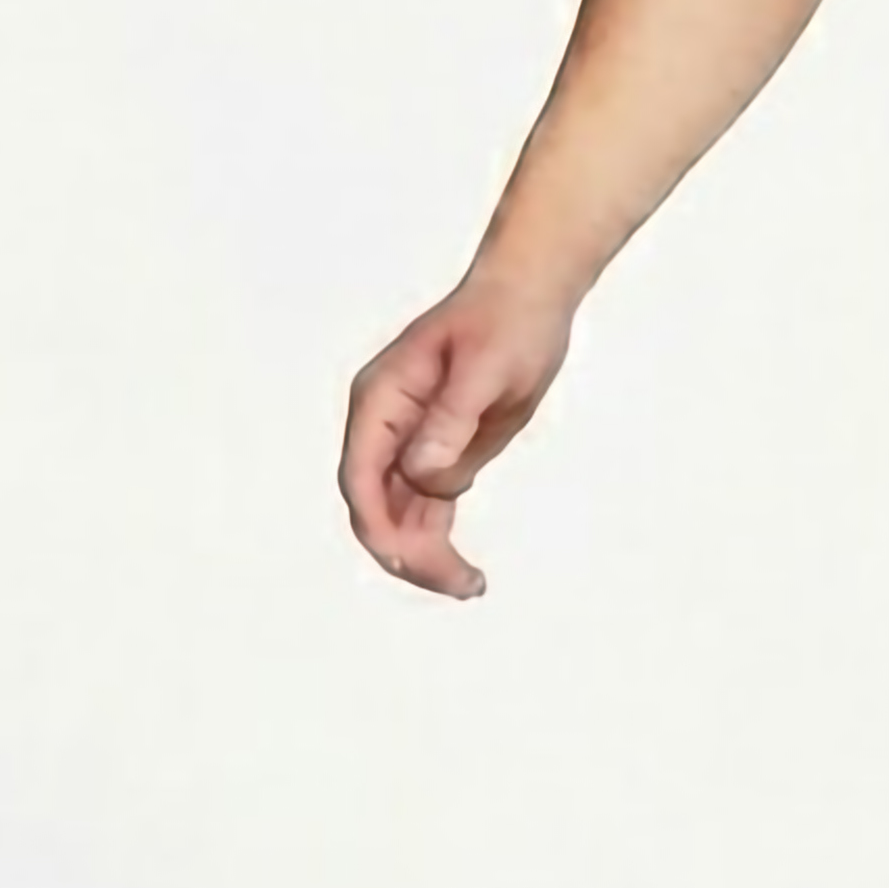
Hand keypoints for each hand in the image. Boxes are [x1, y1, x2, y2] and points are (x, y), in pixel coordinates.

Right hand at [339, 272, 574, 598]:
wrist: (527, 301)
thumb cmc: (506, 324)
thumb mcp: (486, 369)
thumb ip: (452, 419)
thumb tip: (422, 470)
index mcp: (380, 400)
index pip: (361, 475)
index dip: (376, 524)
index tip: (407, 560)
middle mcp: (384, 426)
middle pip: (376, 506)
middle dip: (406, 552)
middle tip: (458, 585)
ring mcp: (408, 443)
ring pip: (401, 516)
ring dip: (427, 557)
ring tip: (471, 587)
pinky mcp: (439, 455)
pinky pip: (427, 509)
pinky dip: (440, 542)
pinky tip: (468, 575)